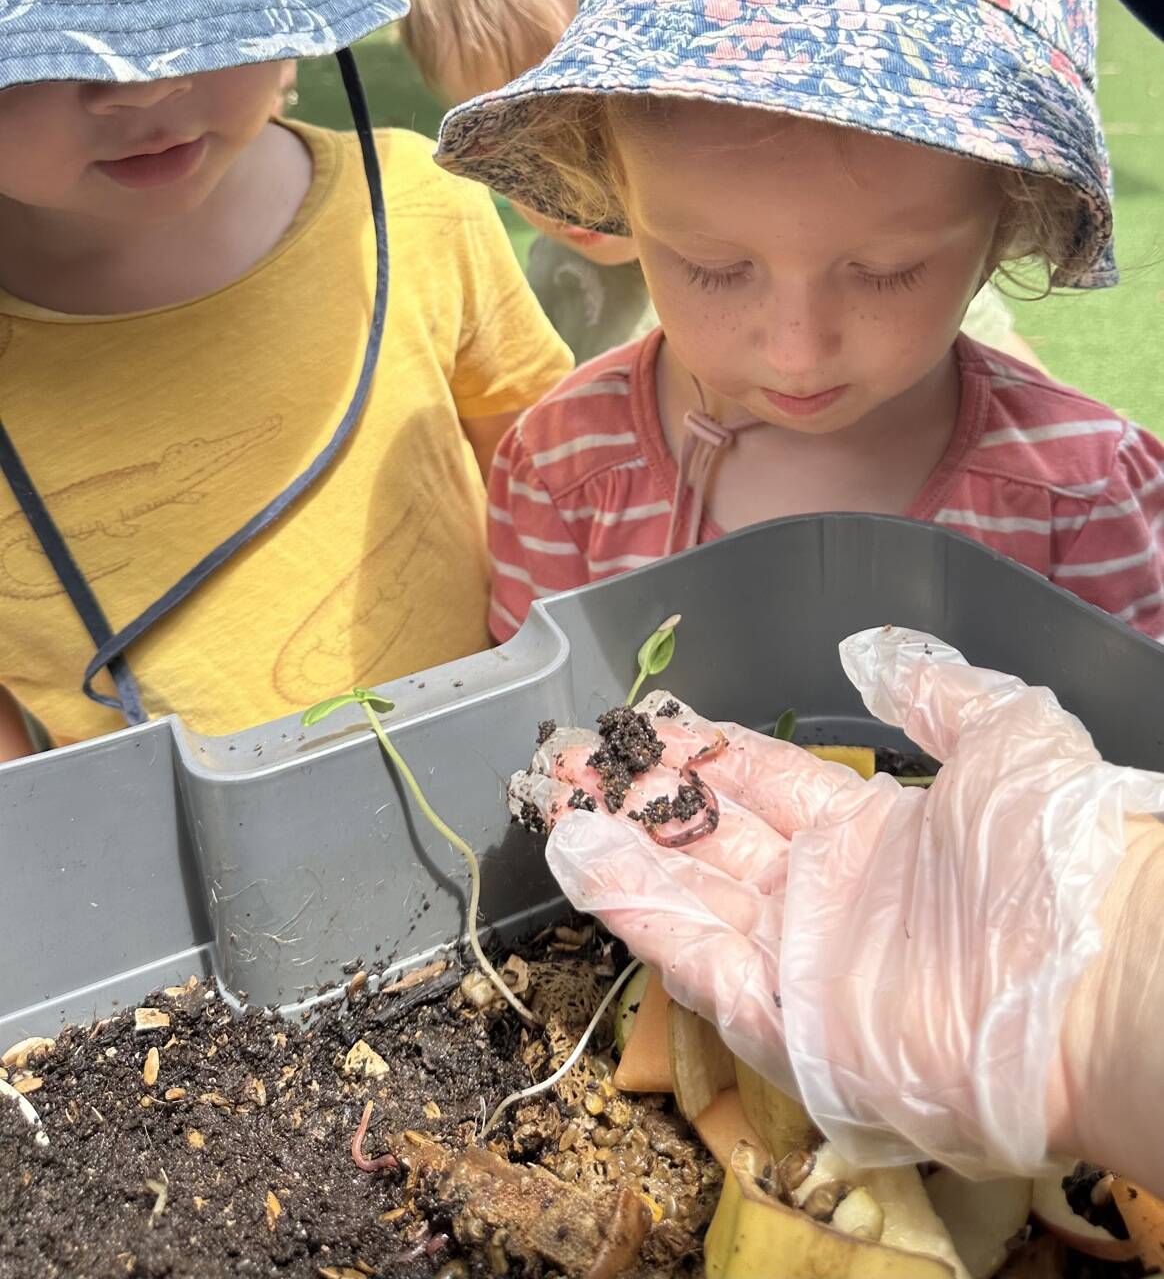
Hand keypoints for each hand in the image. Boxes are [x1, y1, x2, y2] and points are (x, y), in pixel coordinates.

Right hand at [515, 628, 1163, 1176]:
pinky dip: (635, 910)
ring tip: (552, 802)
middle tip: (566, 757)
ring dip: (619, 851)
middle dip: (637, 797)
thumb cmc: (1049, 846)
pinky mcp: (782, 1024)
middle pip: (710, 840)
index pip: (764, 786)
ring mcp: (800, 964)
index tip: (643, 723)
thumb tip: (869, 649)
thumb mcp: (1005, 735)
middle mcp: (827, 898)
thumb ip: (935, 690)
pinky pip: (694, 959)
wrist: (1090, 973)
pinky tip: (583, 859)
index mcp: (873, 833)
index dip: (701, 754)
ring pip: (687, 896)